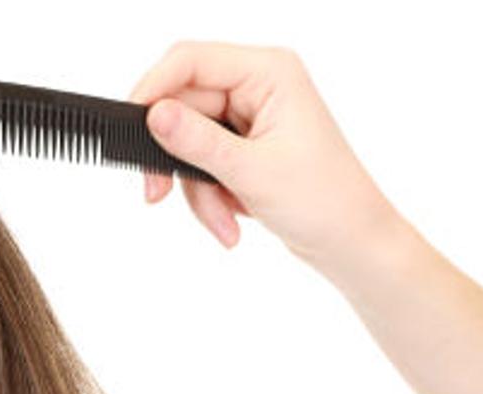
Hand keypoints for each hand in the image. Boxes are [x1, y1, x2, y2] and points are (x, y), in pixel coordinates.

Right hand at [128, 42, 408, 278]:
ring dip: (195, 188)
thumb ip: (197, 141)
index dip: (153, 90)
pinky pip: (200, 162)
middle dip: (177, 161)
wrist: (352, 244)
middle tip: (157, 195)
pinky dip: (207, 195)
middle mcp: (258, 85)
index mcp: (270, 72)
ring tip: (222, 222)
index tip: (130, 129)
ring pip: (186, 142)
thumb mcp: (252, 172)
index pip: (190, 60)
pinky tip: (229, 221)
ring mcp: (249, 115)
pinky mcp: (243, 144)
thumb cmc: (325, 202)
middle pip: (182, 107)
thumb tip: (153, 114)